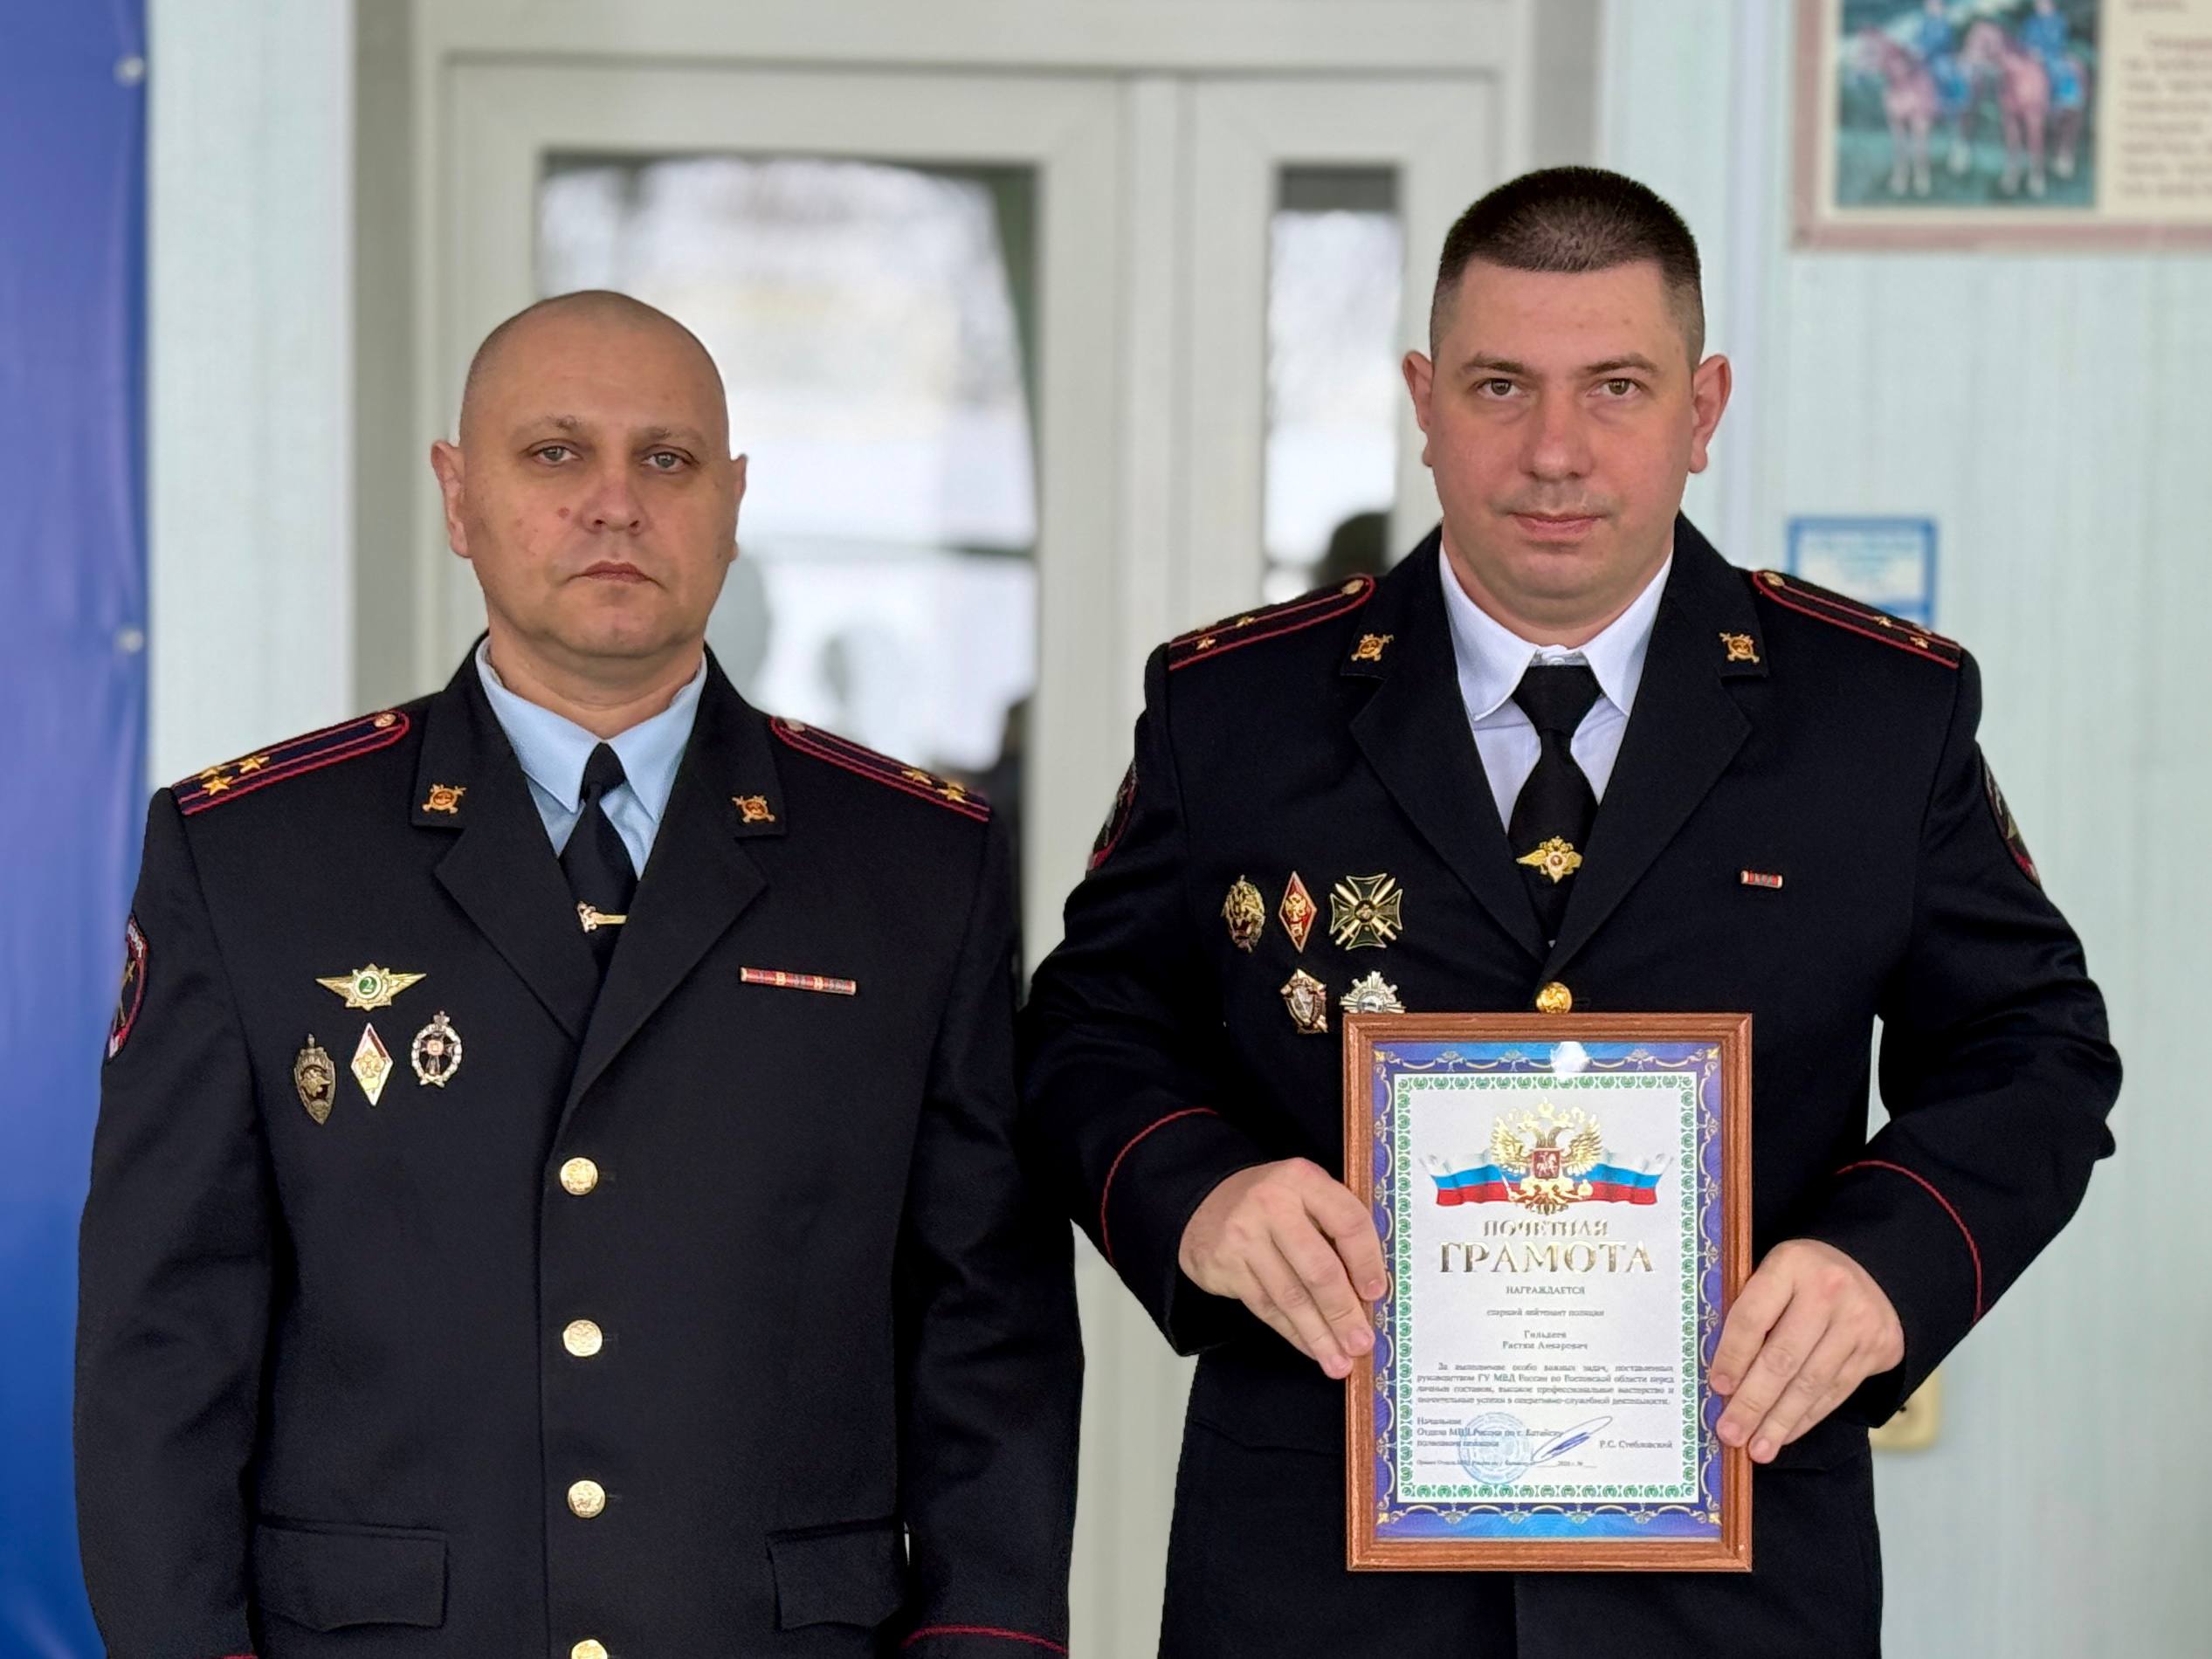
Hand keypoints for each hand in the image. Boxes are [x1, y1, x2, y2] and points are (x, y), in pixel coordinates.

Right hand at [1178, 1159, 1385, 1378]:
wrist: (1205, 1204)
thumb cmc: (1273, 1205)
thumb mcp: (1306, 1195)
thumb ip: (1336, 1228)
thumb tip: (1370, 1292)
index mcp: (1303, 1179)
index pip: (1347, 1222)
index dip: (1368, 1261)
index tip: (1377, 1295)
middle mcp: (1271, 1204)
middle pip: (1318, 1268)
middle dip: (1344, 1313)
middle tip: (1362, 1344)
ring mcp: (1243, 1236)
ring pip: (1291, 1297)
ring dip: (1319, 1335)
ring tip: (1340, 1362)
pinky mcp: (1223, 1265)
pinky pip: (1265, 1308)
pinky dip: (1293, 1333)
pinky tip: (1311, 1347)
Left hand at [1711, 1238, 1903, 1462]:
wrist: (1870, 1270)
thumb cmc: (1801, 1277)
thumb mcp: (1772, 1273)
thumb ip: (1748, 1310)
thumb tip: (1718, 1374)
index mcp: (1790, 1264)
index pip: (1753, 1317)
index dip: (1732, 1355)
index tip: (1717, 1387)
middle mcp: (1828, 1291)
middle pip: (1783, 1358)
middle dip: (1753, 1402)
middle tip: (1730, 1432)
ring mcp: (1859, 1322)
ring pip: (1812, 1383)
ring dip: (1780, 1422)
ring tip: (1756, 1449)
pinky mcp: (1879, 1349)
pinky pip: (1836, 1392)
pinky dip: (1806, 1418)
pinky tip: (1784, 1434)